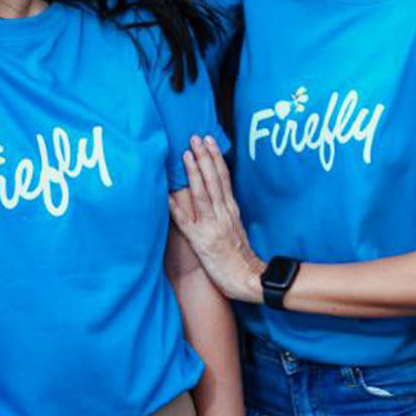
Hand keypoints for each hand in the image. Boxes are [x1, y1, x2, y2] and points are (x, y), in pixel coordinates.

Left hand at [169, 135, 264, 303]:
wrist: (248, 278)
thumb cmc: (241, 257)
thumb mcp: (237, 228)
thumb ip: (226, 212)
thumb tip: (216, 196)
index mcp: (232, 210)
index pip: (224, 178)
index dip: (216, 158)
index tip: (209, 141)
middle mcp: (223, 214)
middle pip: (214, 180)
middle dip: (204, 158)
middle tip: (196, 138)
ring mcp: (212, 226)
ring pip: (203, 194)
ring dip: (194, 173)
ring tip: (186, 155)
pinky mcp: (202, 241)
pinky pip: (187, 221)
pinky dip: (177, 207)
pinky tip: (168, 195)